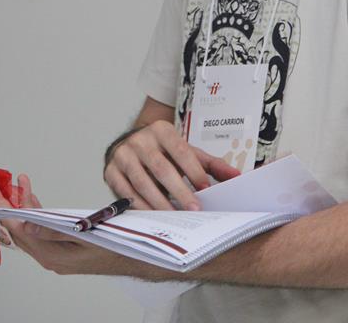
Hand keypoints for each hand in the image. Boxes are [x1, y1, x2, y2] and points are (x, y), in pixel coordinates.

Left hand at [0, 175, 109, 274]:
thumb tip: (28, 225)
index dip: (0, 205)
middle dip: (5, 203)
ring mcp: (53, 252)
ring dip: (22, 204)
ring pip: (28, 227)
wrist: (131, 257)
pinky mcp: (60, 247)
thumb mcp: (86, 235)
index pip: (17, 227)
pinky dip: (35, 211)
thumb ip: (56, 231)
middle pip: (18, 227)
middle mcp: (48, 255)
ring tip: (16, 182)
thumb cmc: (113, 246)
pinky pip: (40, 229)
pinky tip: (31, 198)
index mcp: (51, 254)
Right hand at [103, 119, 239, 209]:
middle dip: (179, 191)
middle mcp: (140, 139)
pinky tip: (153, 216)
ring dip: (159, 202)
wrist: (131, 144)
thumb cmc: (164, 151)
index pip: (180, 151)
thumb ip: (211, 164)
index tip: (206, 189)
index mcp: (161, 130)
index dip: (193, 171)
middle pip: (161, 168)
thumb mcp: (186, 151)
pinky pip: (126, 192)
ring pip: (142, 182)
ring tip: (175, 217)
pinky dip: (140, 206)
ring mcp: (123, 154)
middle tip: (194, 209)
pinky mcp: (111, 170)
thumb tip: (236, 177)